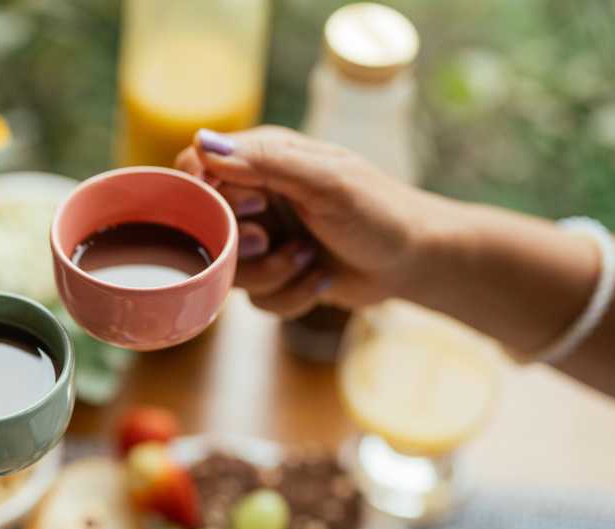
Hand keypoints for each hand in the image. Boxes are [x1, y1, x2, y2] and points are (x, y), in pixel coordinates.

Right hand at [175, 126, 462, 316]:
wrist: (415, 262)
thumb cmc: (379, 211)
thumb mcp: (325, 181)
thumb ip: (265, 162)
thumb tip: (202, 144)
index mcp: (264, 158)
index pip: (199, 166)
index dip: (206, 193)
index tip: (242, 208)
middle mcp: (257, 196)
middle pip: (205, 226)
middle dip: (240, 243)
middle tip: (270, 239)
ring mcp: (264, 239)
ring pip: (229, 270)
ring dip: (271, 274)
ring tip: (308, 259)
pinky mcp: (275, 277)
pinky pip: (256, 300)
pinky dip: (290, 295)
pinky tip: (319, 279)